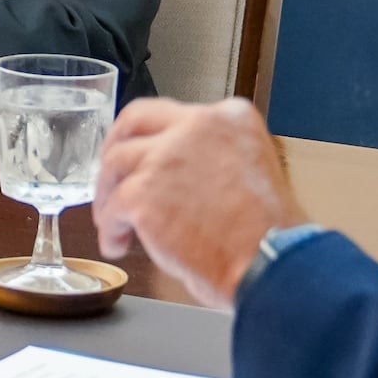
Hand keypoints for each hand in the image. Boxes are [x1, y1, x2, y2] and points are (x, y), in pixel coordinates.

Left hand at [92, 98, 307, 309]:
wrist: (269, 263)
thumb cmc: (269, 236)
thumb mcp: (253, 172)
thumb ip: (215, 160)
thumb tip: (179, 178)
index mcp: (230, 118)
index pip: (175, 113)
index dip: (154, 138)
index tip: (147, 156)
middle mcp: (196, 126)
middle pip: (136, 120)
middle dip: (116, 144)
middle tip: (111, 174)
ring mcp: (166, 157)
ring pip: (116, 162)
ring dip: (108, 193)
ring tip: (112, 221)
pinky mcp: (144, 193)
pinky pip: (113, 207)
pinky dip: (111, 228)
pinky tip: (118, 244)